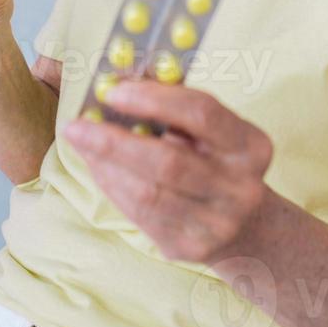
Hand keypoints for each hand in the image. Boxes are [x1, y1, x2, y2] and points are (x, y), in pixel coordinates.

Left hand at [62, 80, 273, 264]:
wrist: (248, 228)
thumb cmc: (220, 160)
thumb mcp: (216, 131)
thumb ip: (177, 104)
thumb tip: (120, 79)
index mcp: (250, 146)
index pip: (202, 113)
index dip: (155, 99)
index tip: (114, 90)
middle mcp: (238, 187)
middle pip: (168, 162)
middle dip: (114, 141)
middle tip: (76, 124)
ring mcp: (214, 224)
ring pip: (147, 193)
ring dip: (105, 164)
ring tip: (81, 142)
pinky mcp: (187, 247)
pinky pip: (139, 214)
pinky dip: (112, 185)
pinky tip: (97, 166)